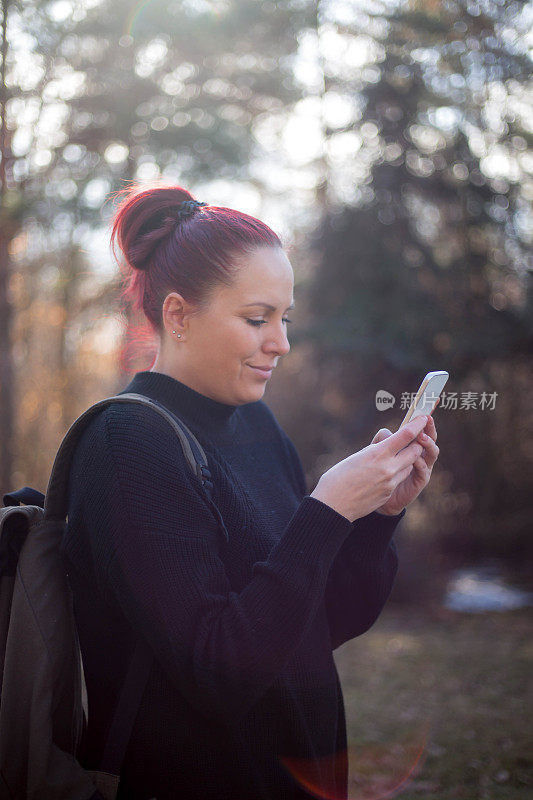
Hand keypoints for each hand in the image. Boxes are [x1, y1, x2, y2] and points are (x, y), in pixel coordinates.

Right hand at [310, 415, 429, 521]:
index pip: (405, 435)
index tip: (423, 417)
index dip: (417, 424)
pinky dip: (395, 475)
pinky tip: (380, 477)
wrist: (333, 506)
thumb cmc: (338, 477)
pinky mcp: (388, 494)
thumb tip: (386, 441)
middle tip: (412, 440)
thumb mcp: (357, 456)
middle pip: (414, 451)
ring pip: (409, 466)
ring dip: (406, 461)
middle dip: (416, 444)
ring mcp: (390, 482)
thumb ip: (375, 448)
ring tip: (392, 459)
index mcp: (377, 453)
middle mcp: (388, 467)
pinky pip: (398, 480)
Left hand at [372, 405, 439, 515]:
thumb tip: (386, 432)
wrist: (377, 496)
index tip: (427, 402)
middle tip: (427, 418)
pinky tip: (416, 459)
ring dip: (428, 443)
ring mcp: (422, 467)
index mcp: (410, 444)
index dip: (423, 416)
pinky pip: (424, 470)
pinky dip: (421, 463)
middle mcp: (419, 453)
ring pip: (432, 452)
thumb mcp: (377, 453)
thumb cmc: (377, 471)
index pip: (419, 427)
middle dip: (430, 427)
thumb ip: (382, 441)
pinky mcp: (420, 480)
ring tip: (421, 437)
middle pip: (430, 437)